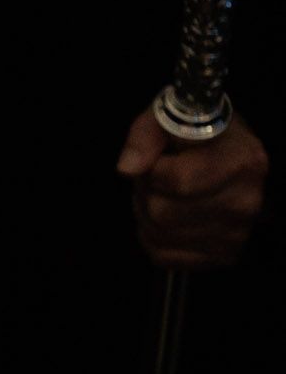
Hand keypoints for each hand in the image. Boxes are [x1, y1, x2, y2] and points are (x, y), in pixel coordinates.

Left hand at [116, 108, 266, 269]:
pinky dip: (155, 240)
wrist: (224, 151)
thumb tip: (128, 168)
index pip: (179, 182)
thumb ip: (144, 136)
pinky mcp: (223, 254)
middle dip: (147, 194)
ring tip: (166, 195)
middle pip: (162, 213)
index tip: (161, 160)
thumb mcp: (165, 117)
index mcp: (240, 160)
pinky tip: (171, 218)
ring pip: (160, 235)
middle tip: (159, 179)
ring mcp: (237, 231)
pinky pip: (164, 256)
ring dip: (148, 216)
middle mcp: (245, 200)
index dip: (154, 171)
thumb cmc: (193, 131)